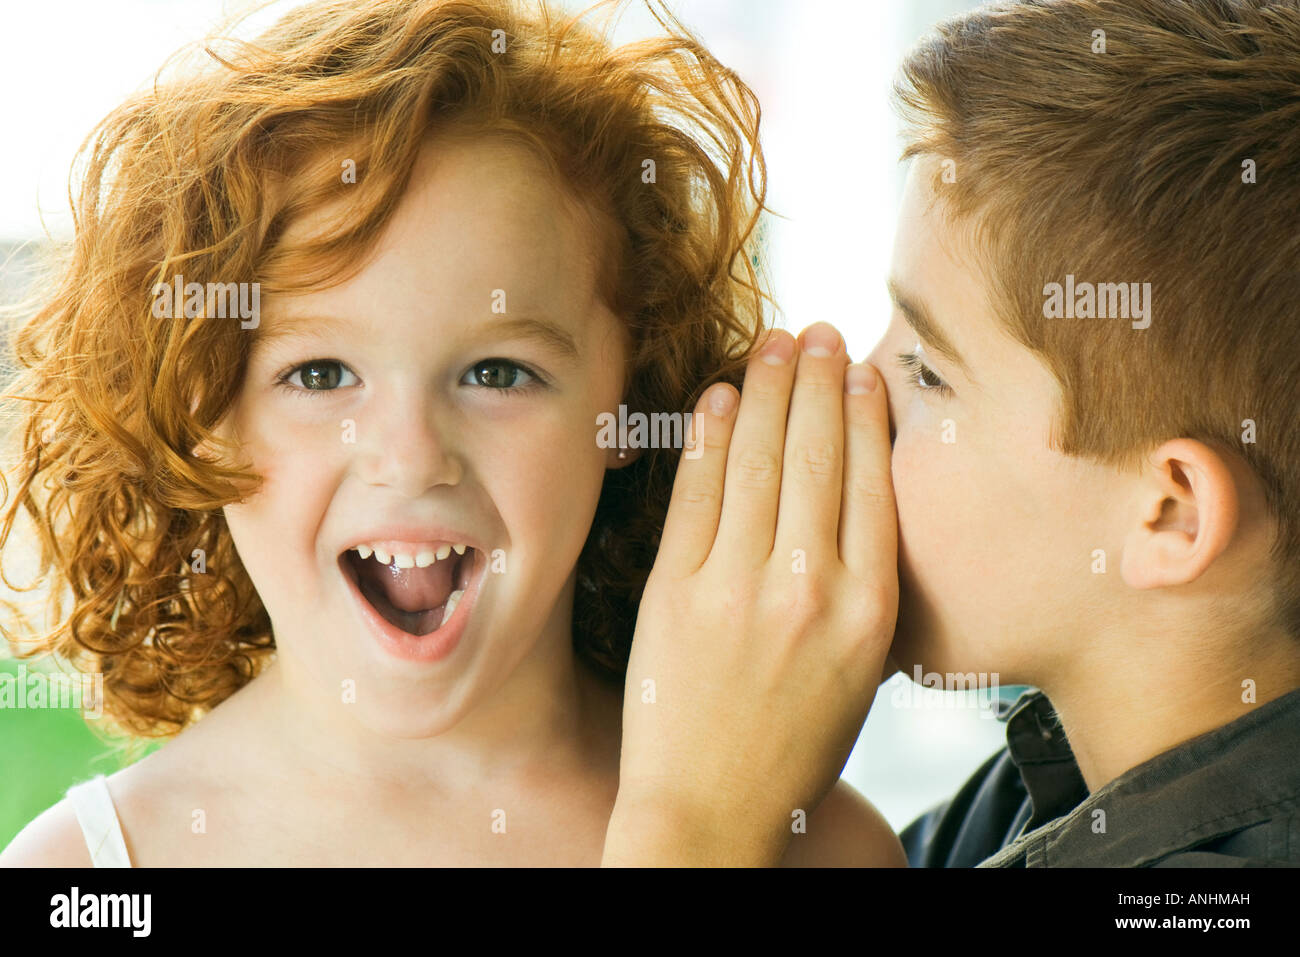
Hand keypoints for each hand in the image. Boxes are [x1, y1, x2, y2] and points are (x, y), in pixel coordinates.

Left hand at [604, 321, 898, 865]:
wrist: (709, 811)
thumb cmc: (793, 745)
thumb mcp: (861, 671)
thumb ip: (862, 586)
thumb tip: (850, 494)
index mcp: (868, 609)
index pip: (869, 481)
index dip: (862, 412)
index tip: (859, 369)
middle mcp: (809, 588)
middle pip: (815, 455)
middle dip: (817, 380)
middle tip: (818, 333)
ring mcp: (736, 587)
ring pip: (756, 460)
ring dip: (765, 390)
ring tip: (774, 344)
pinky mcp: (675, 591)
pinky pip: (695, 494)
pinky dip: (706, 438)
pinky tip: (716, 398)